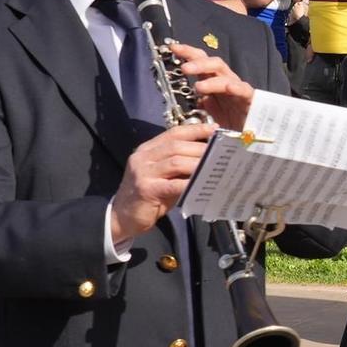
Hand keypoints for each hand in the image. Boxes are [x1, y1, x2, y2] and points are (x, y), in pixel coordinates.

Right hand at [109, 122, 216, 245]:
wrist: (123, 217)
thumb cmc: (149, 196)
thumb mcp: (163, 176)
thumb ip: (180, 165)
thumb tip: (210, 159)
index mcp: (148, 149)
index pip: (173, 133)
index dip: (196, 129)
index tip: (215, 129)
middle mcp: (143, 157)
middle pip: (177, 146)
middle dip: (202, 148)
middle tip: (223, 153)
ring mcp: (143, 172)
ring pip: (176, 161)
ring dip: (199, 164)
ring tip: (217, 168)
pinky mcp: (146, 189)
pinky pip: (174, 184)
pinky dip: (191, 183)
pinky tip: (204, 185)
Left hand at [169, 43, 254, 130]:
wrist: (248, 134)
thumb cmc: (228, 120)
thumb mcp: (206, 110)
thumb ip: (195, 100)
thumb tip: (182, 94)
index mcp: (213, 80)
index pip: (201, 60)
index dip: (188, 52)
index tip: (173, 48)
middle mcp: (226, 81)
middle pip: (214, 64)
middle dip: (199, 63)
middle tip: (184, 68)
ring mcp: (238, 89)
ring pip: (227, 78)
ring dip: (212, 81)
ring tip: (199, 87)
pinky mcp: (250, 100)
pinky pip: (244, 91)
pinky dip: (237, 88)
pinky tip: (229, 88)